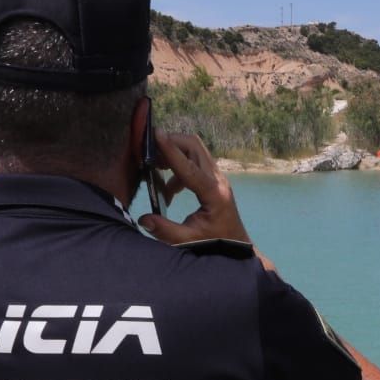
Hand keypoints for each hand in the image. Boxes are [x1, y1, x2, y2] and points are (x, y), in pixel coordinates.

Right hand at [137, 131, 251, 245]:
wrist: (236, 245)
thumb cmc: (216, 244)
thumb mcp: (189, 240)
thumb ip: (165, 230)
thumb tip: (142, 219)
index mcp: (214, 194)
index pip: (190, 167)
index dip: (171, 150)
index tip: (156, 134)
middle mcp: (218, 180)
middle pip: (194, 146)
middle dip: (171, 142)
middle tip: (149, 151)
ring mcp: (217, 177)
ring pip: (195, 150)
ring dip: (174, 153)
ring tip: (155, 168)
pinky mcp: (213, 179)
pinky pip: (194, 162)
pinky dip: (178, 167)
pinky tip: (168, 189)